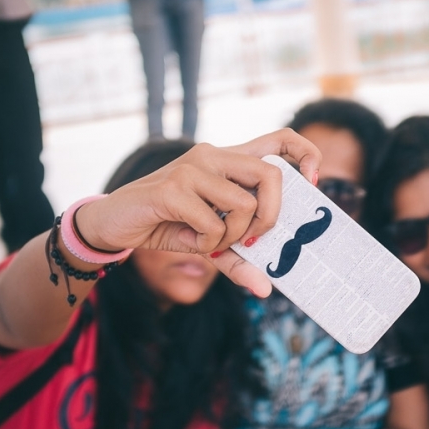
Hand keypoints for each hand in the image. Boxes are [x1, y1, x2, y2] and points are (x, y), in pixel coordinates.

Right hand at [77, 129, 320, 295]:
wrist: (116, 222)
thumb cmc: (168, 225)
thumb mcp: (209, 242)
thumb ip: (239, 260)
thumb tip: (265, 289)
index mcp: (228, 160)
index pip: (280, 139)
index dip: (306, 154)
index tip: (312, 182)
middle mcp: (214, 155)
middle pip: (271, 173)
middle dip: (271, 215)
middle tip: (254, 238)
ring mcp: (194, 168)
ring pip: (244, 203)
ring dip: (234, 236)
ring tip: (211, 241)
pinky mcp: (174, 187)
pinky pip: (213, 223)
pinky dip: (207, 243)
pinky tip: (190, 240)